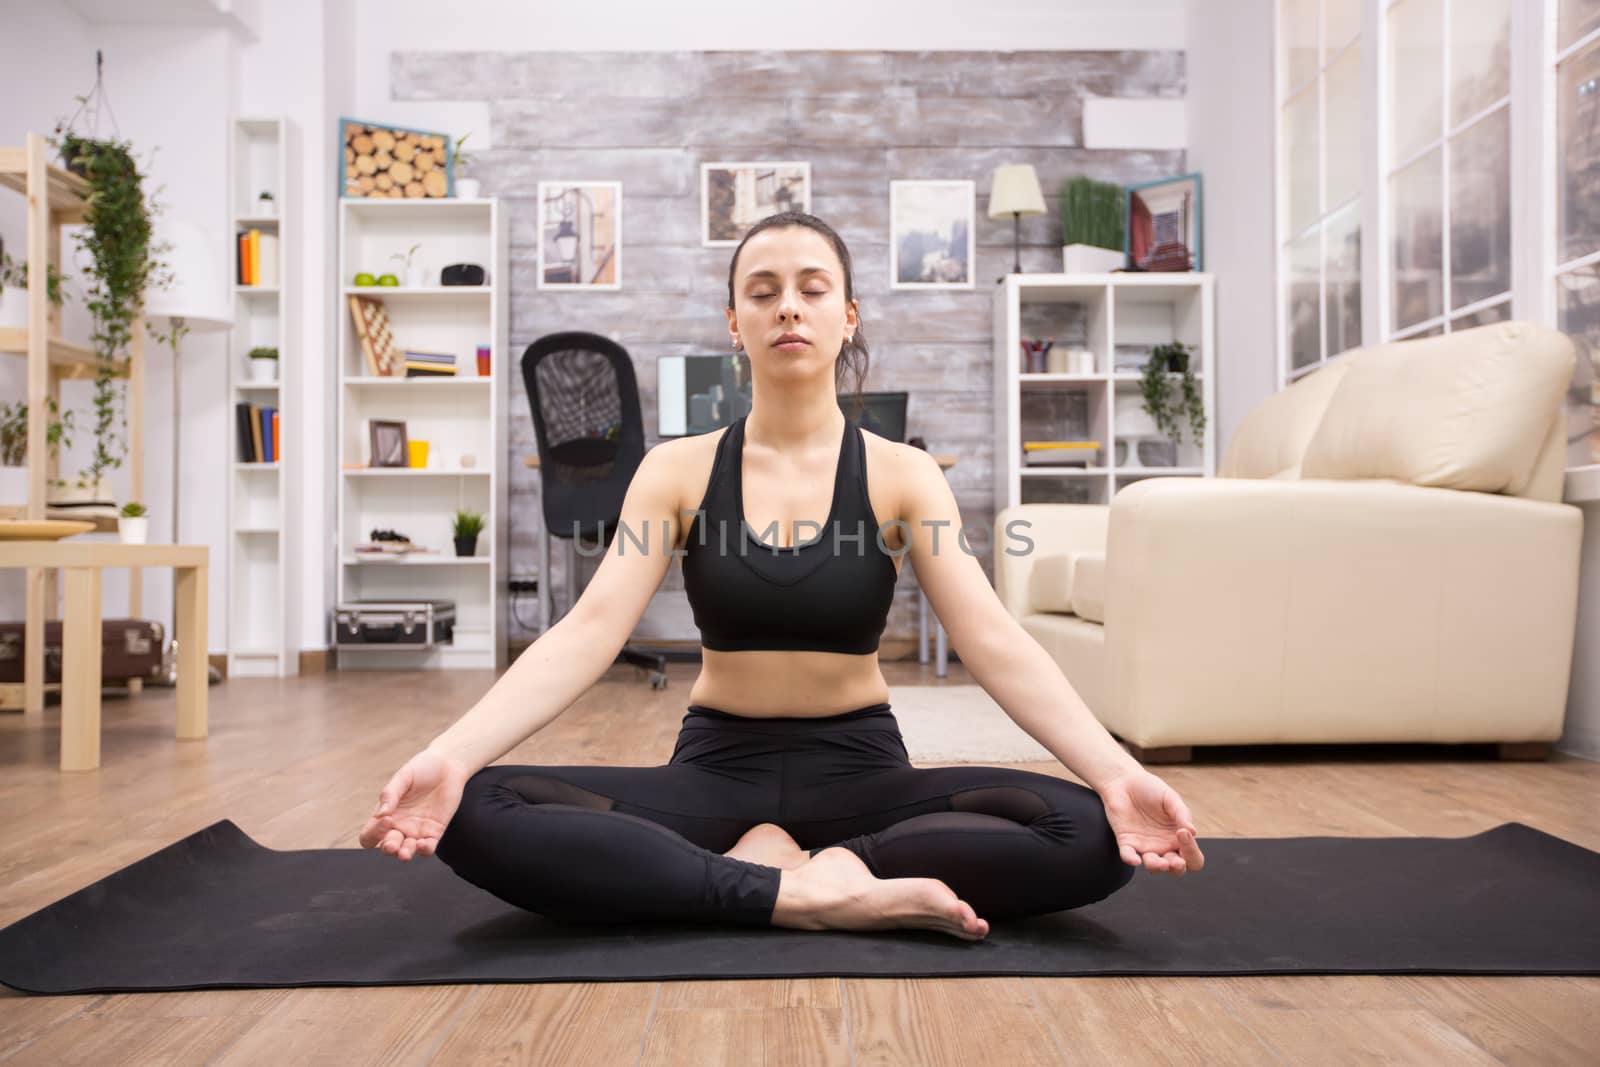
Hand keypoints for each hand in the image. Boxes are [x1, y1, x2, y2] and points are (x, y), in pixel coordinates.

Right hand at [358, 748, 472, 861]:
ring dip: (404, 854)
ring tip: (405, 853)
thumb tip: (380, 815)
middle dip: (388, 848)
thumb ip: (390, 794)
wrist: (448, 765)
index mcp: (385, 814)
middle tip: (393, 844)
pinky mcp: (435, 832)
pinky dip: (424, 850)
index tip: (386, 819)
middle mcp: (399, 826)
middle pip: (387, 847)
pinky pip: (428, 848)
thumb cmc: (422, 769)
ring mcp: (417, 830)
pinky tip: (423, 844)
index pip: (370, 834)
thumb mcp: (403, 777)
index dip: (373, 833)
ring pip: (406, 851)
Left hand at [1097, 770, 1204, 876]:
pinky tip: (1135, 859)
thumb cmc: (1151, 789)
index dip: (1192, 852)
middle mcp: (1164, 846)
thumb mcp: (1171, 798)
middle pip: (1177, 869)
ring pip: (1154, 867)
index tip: (1183, 833)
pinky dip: (1131, 859)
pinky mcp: (1126, 842)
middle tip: (1177, 861)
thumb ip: (1182, 813)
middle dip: (1178, 868)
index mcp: (1179, 838)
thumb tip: (1193, 832)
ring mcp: (1145, 846)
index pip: (1192, 857)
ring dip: (1157, 867)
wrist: (1124, 780)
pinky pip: (1128, 855)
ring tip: (1160, 863)